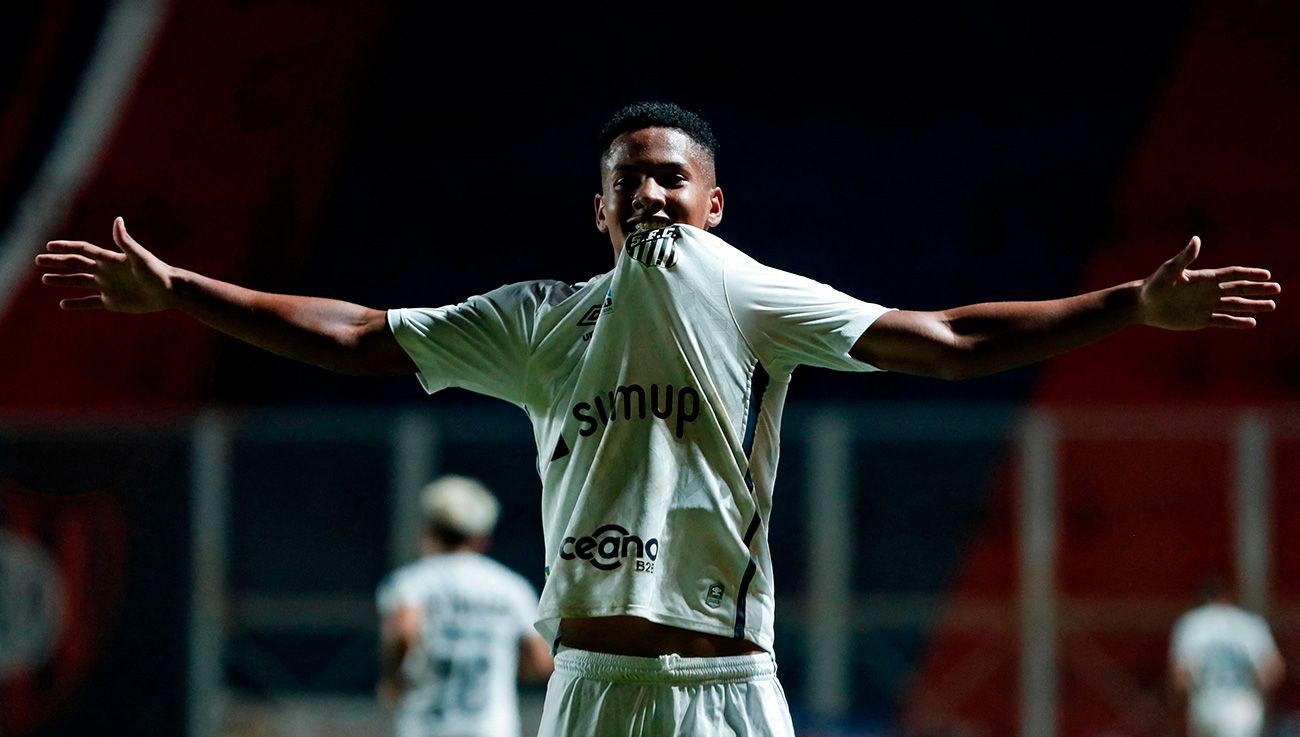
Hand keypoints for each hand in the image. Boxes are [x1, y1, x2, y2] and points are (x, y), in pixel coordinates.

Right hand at [36, 217, 174, 312]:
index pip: (83, 250)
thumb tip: (118, 220)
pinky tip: (63, 304)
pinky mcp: (113, 302)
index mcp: (110, 259)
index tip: (49, 245)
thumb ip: (125, 241)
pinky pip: (90, 303)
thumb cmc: (157, 272)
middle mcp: (106, 271)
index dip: (66, 247)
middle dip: (57, 263)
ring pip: (79, 283)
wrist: (170, 291)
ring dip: (62, 281)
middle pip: (76, 265)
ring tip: (45, 280)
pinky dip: (77, 304)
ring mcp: (108, 287)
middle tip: (38, 260)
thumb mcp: (140, 256)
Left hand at [1138, 236, 1279, 329]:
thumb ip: (1185, 257)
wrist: (1142, 304)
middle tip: (1277, 289)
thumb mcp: (1170, 270)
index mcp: (1204, 278)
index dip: (1249, 274)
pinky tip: (1251, 322)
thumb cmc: (1154, 285)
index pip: (1232, 275)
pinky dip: (1236, 322)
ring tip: (1271, 306)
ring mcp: (1206, 306)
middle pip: (1239, 289)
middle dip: (1258, 289)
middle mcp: (1209, 291)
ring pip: (1235, 306)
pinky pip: (1222, 320)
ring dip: (1253, 306)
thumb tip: (1196, 240)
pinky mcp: (1200, 320)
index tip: (1266, 274)